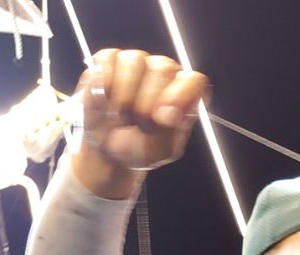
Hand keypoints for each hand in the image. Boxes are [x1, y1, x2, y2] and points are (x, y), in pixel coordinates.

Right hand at [72, 49, 209, 198]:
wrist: (107, 150)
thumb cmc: (138, 148)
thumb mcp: (160, 151)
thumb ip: (170, 133)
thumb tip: (169, 114)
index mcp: (183, 95)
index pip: (194, 80)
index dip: (181, 95)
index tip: (166, 118)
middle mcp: (163, 73)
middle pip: (163, 67)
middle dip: (148, 101)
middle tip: (140, 124)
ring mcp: (137, 62)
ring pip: (134, 60)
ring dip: (124, 95)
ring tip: (120, 116)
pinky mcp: (109, 59)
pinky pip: (108, 59)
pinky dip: (104, 84)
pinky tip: (105, 101)